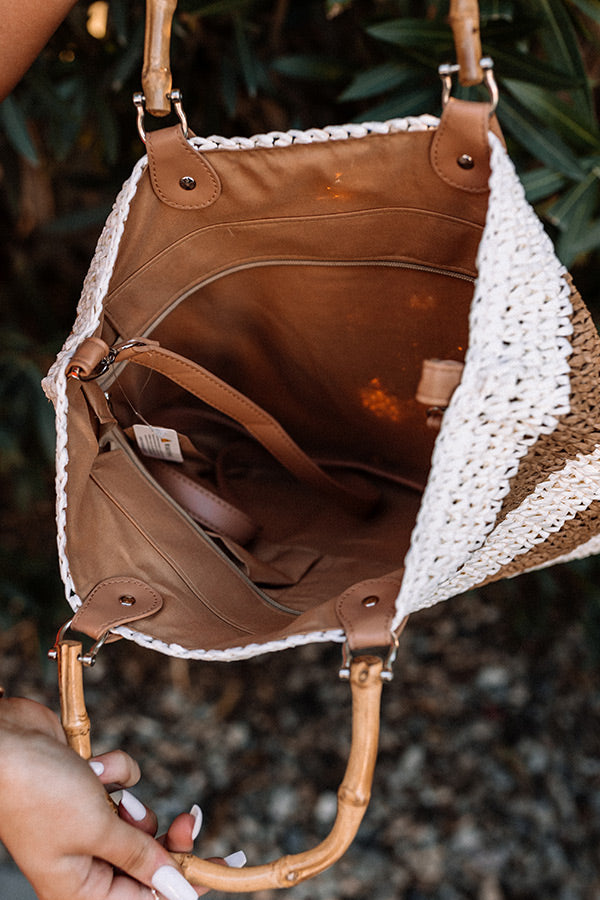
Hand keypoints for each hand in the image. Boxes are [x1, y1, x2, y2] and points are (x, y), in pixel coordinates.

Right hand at [0, 697, 201, 899]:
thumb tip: (177, 888)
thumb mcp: (96, 830)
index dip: (184, 882)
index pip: (146, 898)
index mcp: (80, 889)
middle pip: (147, 858)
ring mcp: (84, 823)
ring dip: (129, 798)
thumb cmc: (37, 792)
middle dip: (164, 836)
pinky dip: (114, 771)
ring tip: (101, 787)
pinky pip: (122, 783)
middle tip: (191, 819)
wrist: (5, 739)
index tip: (223, 866)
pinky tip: (91, 765)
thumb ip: (140, 856)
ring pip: (137, 817)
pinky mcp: (87, 789)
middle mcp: (84, 860)